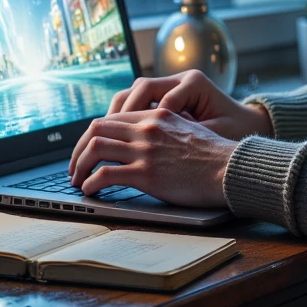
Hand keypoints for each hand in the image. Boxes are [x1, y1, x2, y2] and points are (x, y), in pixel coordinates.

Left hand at [68, 106, 237, 207]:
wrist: (231, 169)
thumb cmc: (215, 155)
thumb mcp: (188, 128)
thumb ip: (164, 129)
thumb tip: (147, 140)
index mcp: (156, 115)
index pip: (112, 118)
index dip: (94, 134)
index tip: (88, 149)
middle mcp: (146, 129)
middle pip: (96, 129)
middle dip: (79, 149)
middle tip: (75, 166)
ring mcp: (144, 151)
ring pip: (94, 149)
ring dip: (79, 165)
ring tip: (78, 180)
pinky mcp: (145, 174)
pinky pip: (105, 175)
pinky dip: (91, 183)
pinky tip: (90, 191)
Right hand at [103, 72, 272, 140]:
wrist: (246, 124)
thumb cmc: (234, 132)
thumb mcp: (214, 136)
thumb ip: (187, 137)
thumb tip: (157, 149)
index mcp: (195, 83)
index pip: (161, 100)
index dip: (144, 124)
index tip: (133, 145)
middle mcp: (179, 79)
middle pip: (138, 90)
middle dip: (120, 115)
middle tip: (102, 139)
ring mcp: (170, 85)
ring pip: (132, 93)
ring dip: (115, 116)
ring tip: (100, 140)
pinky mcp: (163, 97)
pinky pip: (136, 103)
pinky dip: (123, 119)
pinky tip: (113, 138)